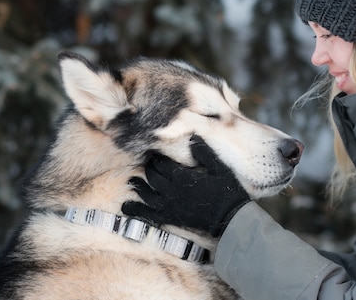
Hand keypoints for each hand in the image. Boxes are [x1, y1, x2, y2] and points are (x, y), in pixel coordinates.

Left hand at [122, 135, 249, 236]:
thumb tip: (192, 137)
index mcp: (183, 177)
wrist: (230, 217)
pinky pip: (149, 214)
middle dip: (149, 169)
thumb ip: (205, 153)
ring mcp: (170, 205)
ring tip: (132, 181)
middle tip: (149, 163)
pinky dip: (136, 210)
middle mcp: (173, 191)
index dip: (157, 158)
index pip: (163, 164)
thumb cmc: (227, 191)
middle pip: (153, 177)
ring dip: (139, 186)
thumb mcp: (219, 168)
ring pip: (147, 194)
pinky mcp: (171, 217)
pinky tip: (126, 207)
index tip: (154, 153)